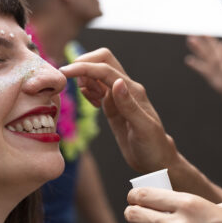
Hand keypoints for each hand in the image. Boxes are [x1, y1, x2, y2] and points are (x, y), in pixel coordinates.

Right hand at [60, 48, 178, 172]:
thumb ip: (129, 106)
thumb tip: (117, 82)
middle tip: (71, 82)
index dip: (84, 67)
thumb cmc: (153, 147)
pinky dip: (88, 90)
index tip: (64, 72)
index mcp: (132, 91)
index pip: (105, 70)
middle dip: (84, 64)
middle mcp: (125, 89)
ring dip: (85, 78)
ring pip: (97, 74)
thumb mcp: (143, 129)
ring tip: (88, 100)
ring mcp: (118, 97)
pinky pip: (97, 89)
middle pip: (102, 61)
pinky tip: (91, 104)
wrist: (156, 161)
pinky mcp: (113, 106)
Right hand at [185, 35, 221, 96]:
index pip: (214, 44)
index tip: (202, 32)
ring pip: (202, 55)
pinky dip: (194, 63)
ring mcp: (211, 65)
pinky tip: (188, 59)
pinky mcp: (207, 73)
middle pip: (206, 48)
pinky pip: (199, 66)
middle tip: (191, 35)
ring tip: (189, 41)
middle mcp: (216, 58)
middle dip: (199, 42)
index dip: (209, 38)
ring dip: (195, 48)